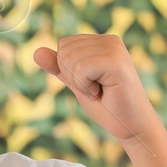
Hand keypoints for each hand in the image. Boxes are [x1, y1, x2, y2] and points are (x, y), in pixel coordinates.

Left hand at [34, 34, 161, 142]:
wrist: (131, 127)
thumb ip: (58, 67)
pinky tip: (103, 92)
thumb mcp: (76, 83)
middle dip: (73, 76)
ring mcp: (115, 49)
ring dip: (80, 83)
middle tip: (96, 89)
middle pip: (64, 50)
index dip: (68, 70)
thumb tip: (36, 52)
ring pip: (70, 59)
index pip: (63, 44)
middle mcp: (110, 40)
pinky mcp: (116, 62)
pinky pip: (80, 69)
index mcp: (102, 41)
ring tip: (101, 91)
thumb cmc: (107, 106)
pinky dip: (85, 87)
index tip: (91, 83)